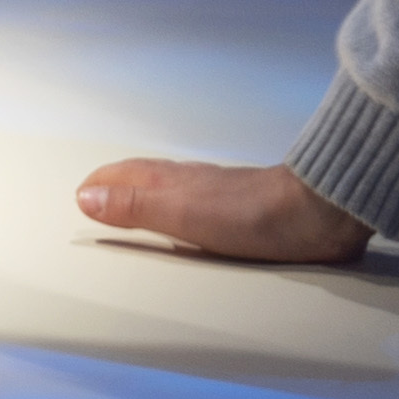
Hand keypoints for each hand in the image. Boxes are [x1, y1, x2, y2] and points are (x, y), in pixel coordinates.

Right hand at [76, 156, 368, 262]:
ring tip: (136, 206)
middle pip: (145, 178)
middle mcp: (194, 181)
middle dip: (119, 185)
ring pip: (173, 189)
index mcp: (173, 180)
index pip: (124, 176)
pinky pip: (200, 206)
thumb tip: (87, 197)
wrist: (318, 212)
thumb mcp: (182, 215)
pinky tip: (192, 222)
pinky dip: (181, 210)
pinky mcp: (246, 210)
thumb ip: (135, 207)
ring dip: (149, 195)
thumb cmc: (253, 215)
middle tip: (99, 197)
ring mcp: (220, 194)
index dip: (100, 185)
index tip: (80, 196)